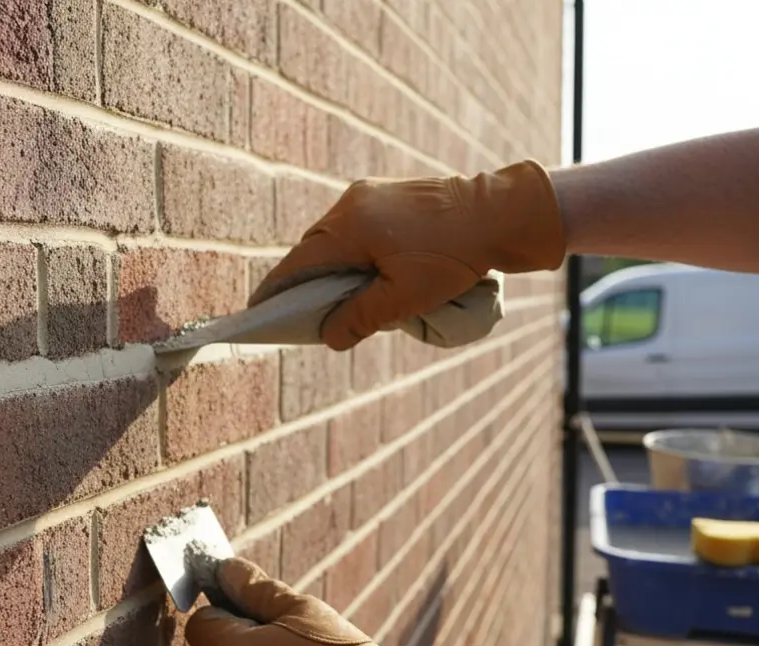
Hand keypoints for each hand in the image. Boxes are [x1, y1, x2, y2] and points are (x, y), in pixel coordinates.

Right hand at [251, 160, 564, 349]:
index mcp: (349, 226)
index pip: (297, 264)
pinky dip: (353, 253)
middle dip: (307, 284)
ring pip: (335, 238)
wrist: (500, 213)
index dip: (276, 291)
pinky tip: (366, 275)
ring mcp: (369, 194)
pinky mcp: (387, 195)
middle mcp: (351, 203)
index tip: (258, 313)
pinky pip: (355, 228)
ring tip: (338, 300)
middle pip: (314, 250)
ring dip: (333, 268)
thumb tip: (329, 337)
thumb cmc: (455, 256)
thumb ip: (361, 318)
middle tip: (302, 317)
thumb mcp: (405, 297)